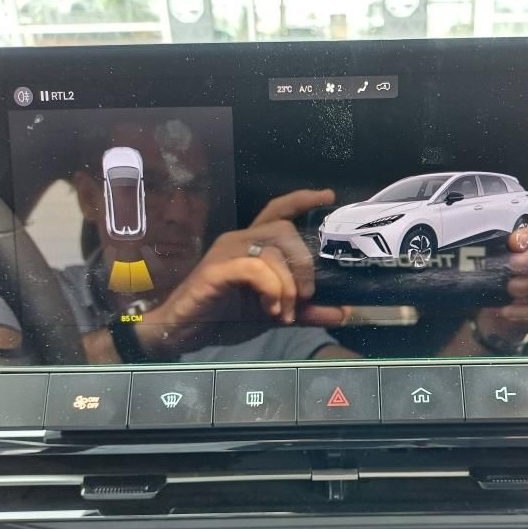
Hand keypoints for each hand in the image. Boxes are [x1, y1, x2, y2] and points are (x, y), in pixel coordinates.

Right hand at [136, 189, 345, 355]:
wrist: (184, 331)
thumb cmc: (224, 317)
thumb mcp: (274, 313)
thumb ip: (306, 311)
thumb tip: (343, 312)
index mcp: (253, 244)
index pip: (278, 210)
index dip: (303, 200)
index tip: (328, 197)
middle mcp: (240, 240)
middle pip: (285, 230)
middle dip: (303, 263)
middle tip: (305, 296)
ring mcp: (227, 252)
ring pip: (273, 251)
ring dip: (287, 286)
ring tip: (283, 312)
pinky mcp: (217, 269)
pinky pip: (256, 268)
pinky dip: (271, 290)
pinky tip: (269, 309)